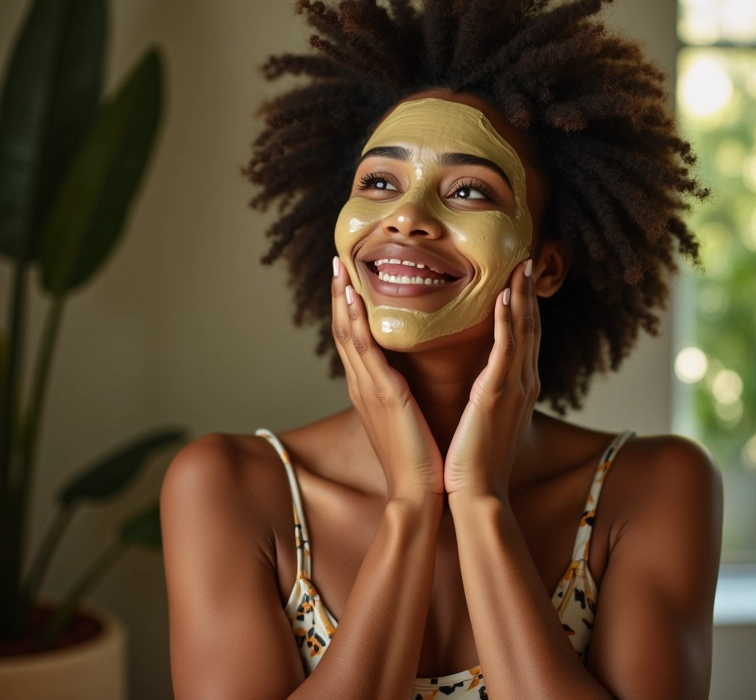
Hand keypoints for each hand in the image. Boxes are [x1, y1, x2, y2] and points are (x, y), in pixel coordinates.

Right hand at [331, 257, 444, 500]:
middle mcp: (362, 385)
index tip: (346, 282)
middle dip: (337, 297)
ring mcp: (368, 389)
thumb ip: (401, 395)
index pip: (352, 341)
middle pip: (342, 331)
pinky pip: (365, 350)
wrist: (417, 493)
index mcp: (368, 390)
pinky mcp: (383, 394)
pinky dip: (354, 321)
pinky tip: (352, 296)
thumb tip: (408, 378)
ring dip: (341, 299)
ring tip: (338, 268)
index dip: (346, 311)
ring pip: (347, 335)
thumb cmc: (418, 458)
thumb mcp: (405, 418)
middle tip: (336, 263)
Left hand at [443, 258, 541, 501]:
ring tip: (520, 266)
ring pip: (523, 331)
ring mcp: (514, 388)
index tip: (520, 279)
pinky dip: (508, 321)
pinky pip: (506, 350)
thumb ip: (489, 395)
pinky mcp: (498, 395)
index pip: (524, 337)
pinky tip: (505, 297)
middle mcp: (523, 383)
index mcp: (518, 387)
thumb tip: (481, 381)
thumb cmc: (477, 460)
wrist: (478, 494)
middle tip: (526, 261)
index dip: (524, 307)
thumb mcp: (487, 419)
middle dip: (528, 293)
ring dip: (521, 296)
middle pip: (530, 327)